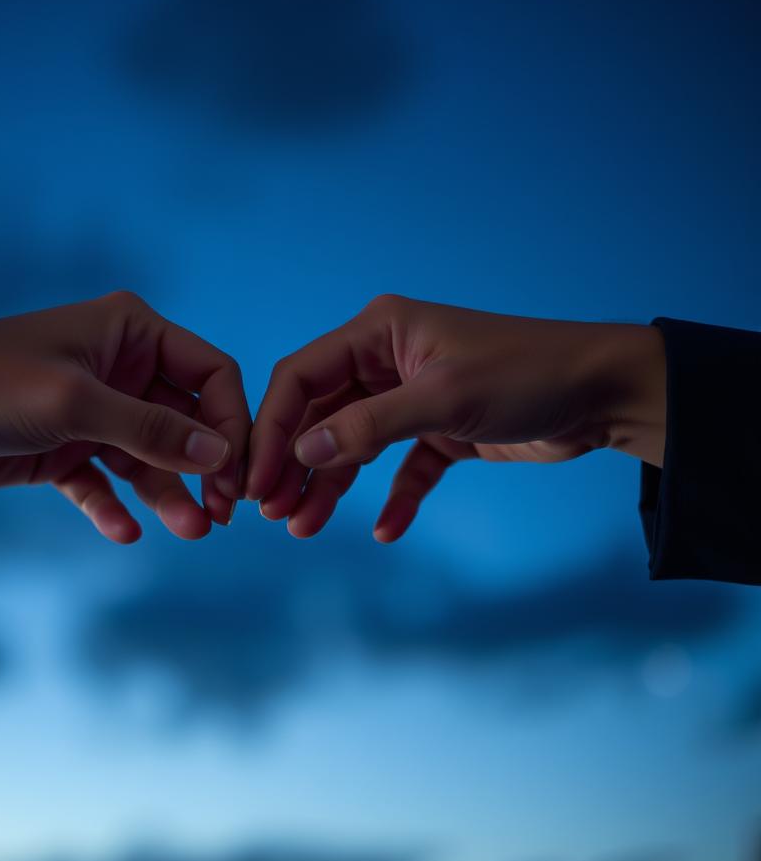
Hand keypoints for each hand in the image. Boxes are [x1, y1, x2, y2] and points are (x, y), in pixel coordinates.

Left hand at [0, 292, 249, 542]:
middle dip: (204, 468)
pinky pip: (103, 483)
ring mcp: (91, 412)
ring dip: (168, 494)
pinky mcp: (62, 450)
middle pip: (186, 422)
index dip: (231, 424)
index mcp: (131, 333)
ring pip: (148, 458)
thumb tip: (221, 456)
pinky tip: (123, 532)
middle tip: (219, 515)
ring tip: (189, 532)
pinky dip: (114, 506)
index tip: (237, 475)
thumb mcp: (74, 403)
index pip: (210, 375)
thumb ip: (150, 429)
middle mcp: (119, 369)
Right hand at [247, 295, 665, 541]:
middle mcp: (387, 360)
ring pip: (354, 443)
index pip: (301, 377)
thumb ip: (368, 426)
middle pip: (321, 414)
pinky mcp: (441, 429)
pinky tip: (384, 528)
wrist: (604, 392)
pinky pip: (402, 466)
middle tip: (274, 512)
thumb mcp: (441, 398)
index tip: (257, 479)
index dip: (273, 428)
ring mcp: (413, 396)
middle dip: (295, 463)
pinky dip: (392, 497)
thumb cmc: (526, 375)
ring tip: (304, 528)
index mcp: (378, 332)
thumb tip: (302, 454)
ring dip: (330, 485)